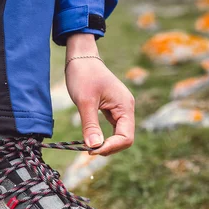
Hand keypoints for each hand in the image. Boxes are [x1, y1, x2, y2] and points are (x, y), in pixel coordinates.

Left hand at [65, 34, 134, 155]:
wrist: (81, 57)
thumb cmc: (83, 75)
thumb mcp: (84, 101)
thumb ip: (90, 124)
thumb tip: (94, 147)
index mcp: (125, 106)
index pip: (126, 137)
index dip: (110, 147)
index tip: (91, 150)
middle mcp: (126, 108)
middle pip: (125, 138)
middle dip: (109, 147)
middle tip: (88, 150)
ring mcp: (120, 109)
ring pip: (119, 135)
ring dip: (106, 144)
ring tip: (89, 146)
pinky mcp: (113, 109)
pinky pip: (113, 128)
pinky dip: (103, 136)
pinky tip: (92, 138)